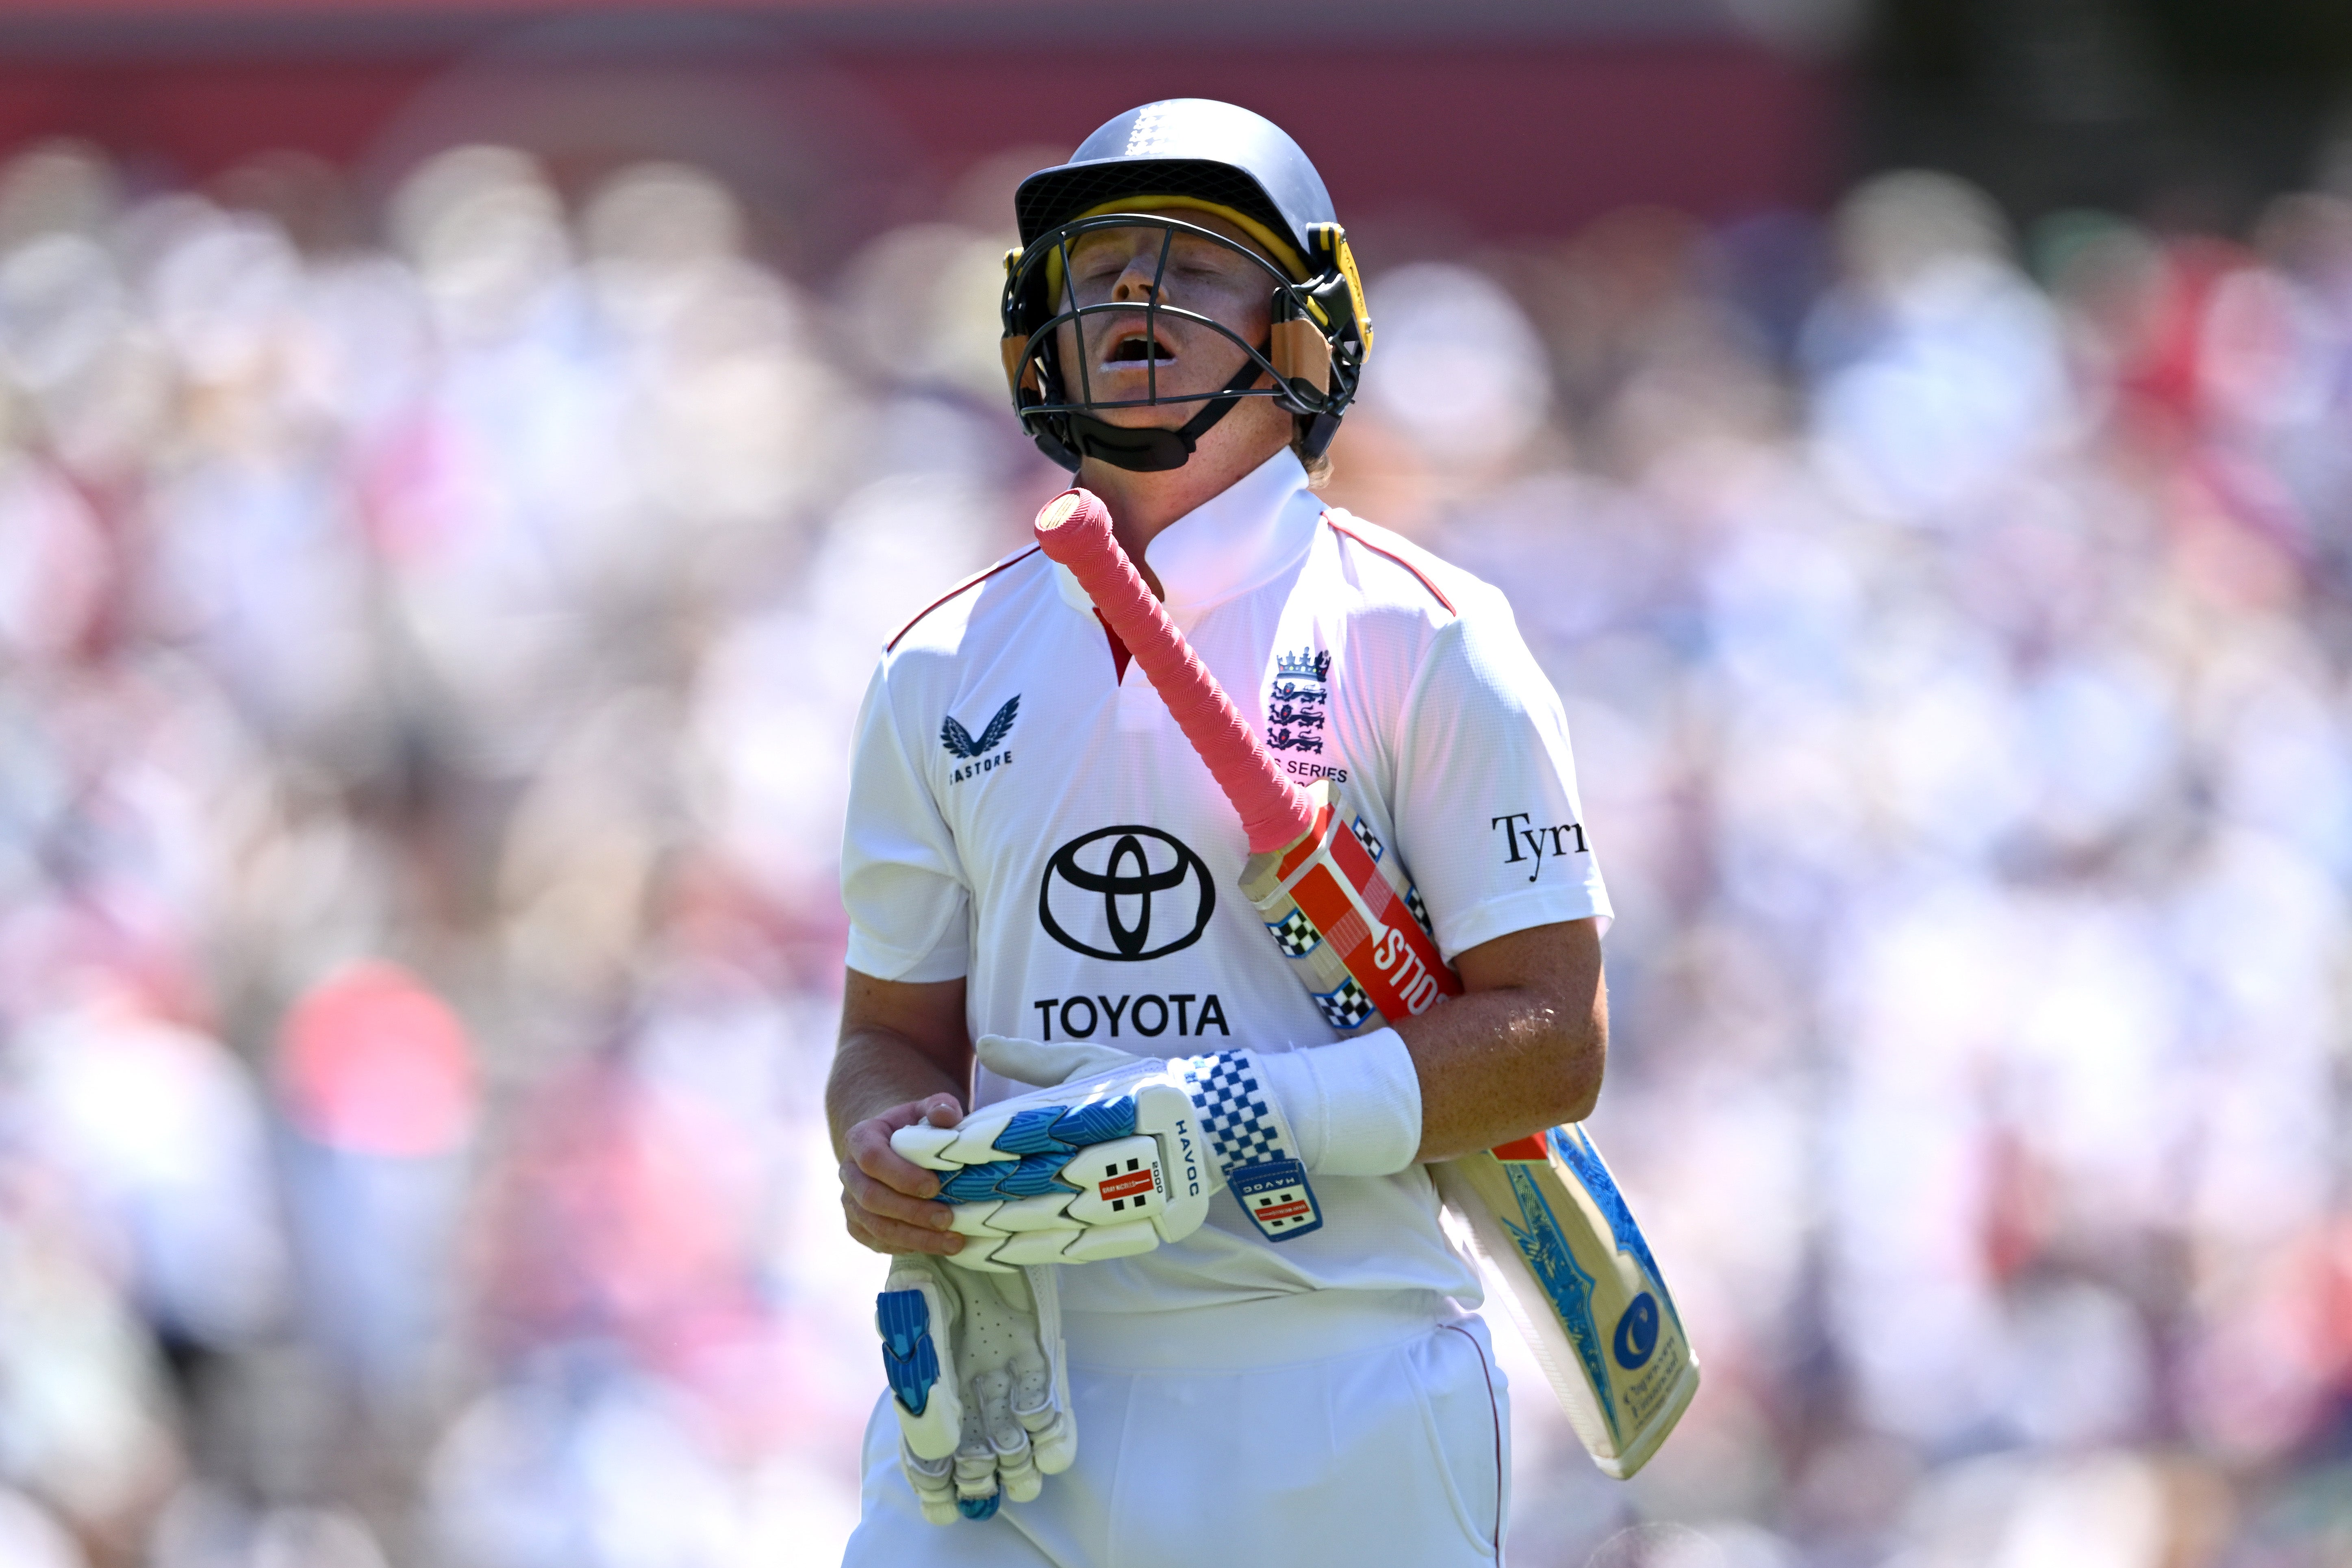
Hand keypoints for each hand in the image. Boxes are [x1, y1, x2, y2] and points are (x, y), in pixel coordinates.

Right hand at [842, 1093, 966, 1256]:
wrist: (894, 1148)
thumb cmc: (915, 1128)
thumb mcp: (927, 1109)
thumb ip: (939, 1106)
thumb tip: (947, 1116)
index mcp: (860, 1138)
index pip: (872, 1159)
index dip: (901, 1176)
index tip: (935, 1186)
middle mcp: (848, 1172)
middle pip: (871, 1198)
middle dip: (911, 1212)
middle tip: (948, 1219)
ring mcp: (850, 1201)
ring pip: (875, 1226)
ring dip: (914, 1238)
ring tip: (952, 1242)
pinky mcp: (857, 1225)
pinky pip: (876, 1242)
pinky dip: (906, 1247)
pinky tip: (935, 1247)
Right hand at [877, 1255, 1076, 1523]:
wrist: (970, 1229)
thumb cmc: (931, 1262)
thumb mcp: (909, 1298)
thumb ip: (910, 1344)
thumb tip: (910, 1394)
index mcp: (930, 1379)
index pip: (927, 1445)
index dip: (934, 1478)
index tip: (943, 1495)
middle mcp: (967, 1383)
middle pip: (974, 1451)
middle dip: (982, 1478)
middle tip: (987, 1486)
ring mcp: (1002, 1372)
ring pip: (1012, 1436)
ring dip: (1018, 1461)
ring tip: (1022, 1473)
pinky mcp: (1035, 1353)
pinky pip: (1043, 1398)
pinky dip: (1048, 1423)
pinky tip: (1047, 1436)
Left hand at [888, 1036, 1211, 1269]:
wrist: (1218, 1129)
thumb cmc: (1146, 1086)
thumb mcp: (1094, 1061)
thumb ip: (1035, 1061)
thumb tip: (985, 1044)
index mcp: (1095, 1109)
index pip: (1017, 1132)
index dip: (967, 1145)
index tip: (928, 1149)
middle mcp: (1109, 1156)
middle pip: (1022, 1181)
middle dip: (969, 1192)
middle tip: (924, 1195)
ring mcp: (1124, 1199)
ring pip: (1042, 1222)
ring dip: (989, 1230)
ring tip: (946, 1228)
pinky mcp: (1134, 1230)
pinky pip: (1069, 1249)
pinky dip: (1026, 1252)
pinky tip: (990, 1252)